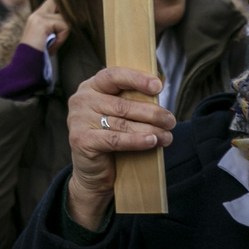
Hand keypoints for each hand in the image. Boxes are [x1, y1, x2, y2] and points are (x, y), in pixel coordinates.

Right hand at [20, 0, 69, 54]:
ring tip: (53, 43)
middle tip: (69, 25)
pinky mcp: (42, 22)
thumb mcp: (48, 38)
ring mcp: (39, 16)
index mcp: (37, 16)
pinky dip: (61, 38)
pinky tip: (52, 45)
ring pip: (65, 18)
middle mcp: (37, 13)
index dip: (64, 5)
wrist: (26, 64)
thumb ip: (56, 27)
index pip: (54, 0)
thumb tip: (73, 20)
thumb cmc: (39, 55)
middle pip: (59, 0)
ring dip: (64, 33)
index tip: (73, 12)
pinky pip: (64, 26)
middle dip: (68, 11)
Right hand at [64, 67, 175, 229]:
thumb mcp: (119, 115)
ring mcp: (78, 119)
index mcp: (91, 86)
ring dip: (149, 129)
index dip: (137, 79)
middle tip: (171, 121)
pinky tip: (152, 141)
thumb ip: (132, 100)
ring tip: (167, 136)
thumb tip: (160, 85)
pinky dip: (136, 141)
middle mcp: (81, 99)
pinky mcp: (81, 139)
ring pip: (121, 123)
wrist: (92, 172)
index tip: (158, 86)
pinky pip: (114, 139)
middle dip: (152, 113)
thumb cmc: (110, 138)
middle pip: (122, 104)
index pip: (114, 75)